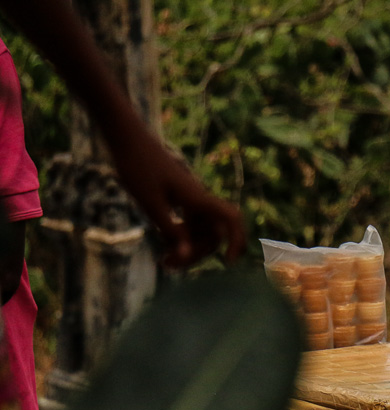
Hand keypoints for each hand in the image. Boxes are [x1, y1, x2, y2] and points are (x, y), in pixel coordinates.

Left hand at [110, 129, 245, 268]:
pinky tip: (163, 247)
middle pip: (213, 235)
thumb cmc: (137, 168)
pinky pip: (189, 225)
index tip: (227, 262)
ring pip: (200, 232)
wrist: (128, 140)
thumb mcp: (151, 203)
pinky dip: (180, 238)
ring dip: (187, 249)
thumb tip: (187, 255)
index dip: (236, 241)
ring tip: (163, 260)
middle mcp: (199, 201)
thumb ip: (170, 230)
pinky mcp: (180, 200)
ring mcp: (191, 201)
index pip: (231, 220)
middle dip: (197, 254)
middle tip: (169, 264)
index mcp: (197, 199)